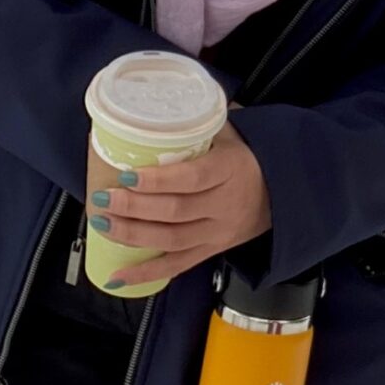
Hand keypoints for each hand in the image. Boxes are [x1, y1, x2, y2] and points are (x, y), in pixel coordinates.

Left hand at [90, 122, 272, 290]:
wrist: (282, 190)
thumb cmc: (248, 155)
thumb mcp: (230, 132)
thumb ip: (196, 122)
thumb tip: (150, 109)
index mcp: (230, 170)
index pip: (192, 178)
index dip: (157, 181)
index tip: (126, 175)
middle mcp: (225, 205)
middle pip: (176, 212)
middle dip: (134, 208)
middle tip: (102, 199)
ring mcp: (218, 233)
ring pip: (172, 241)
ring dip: (133, 236)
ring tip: (103, 224)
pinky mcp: (212, 251)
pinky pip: (177, 266)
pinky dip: (146, 274)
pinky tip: (117, 275)